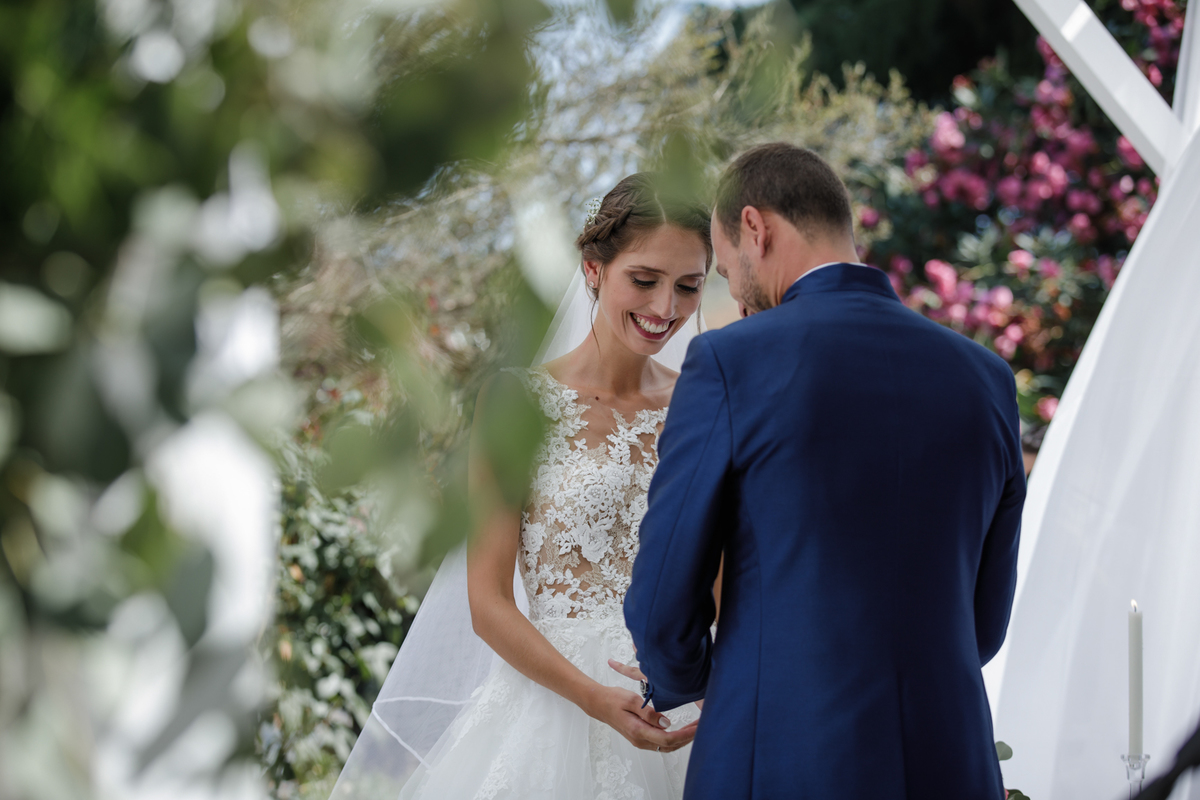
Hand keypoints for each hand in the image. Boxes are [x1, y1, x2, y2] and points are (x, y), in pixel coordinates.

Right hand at [570, 665, 695, 753]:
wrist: (599, 704)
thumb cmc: (613, 699)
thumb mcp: (631, 699)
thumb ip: (649, 712)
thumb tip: (667, 723)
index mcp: (638, 731)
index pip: (667, 738)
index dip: (685, 734)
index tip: (698, 726)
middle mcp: (640, 740)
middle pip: (671, 745)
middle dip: (689, 737)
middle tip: (703, 725)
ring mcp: (641, 741)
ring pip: (667, 746)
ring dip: (683, 738)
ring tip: (697, 726)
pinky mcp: (641, 738)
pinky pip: (662, 742)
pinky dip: (675, 738)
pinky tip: (683, 730)